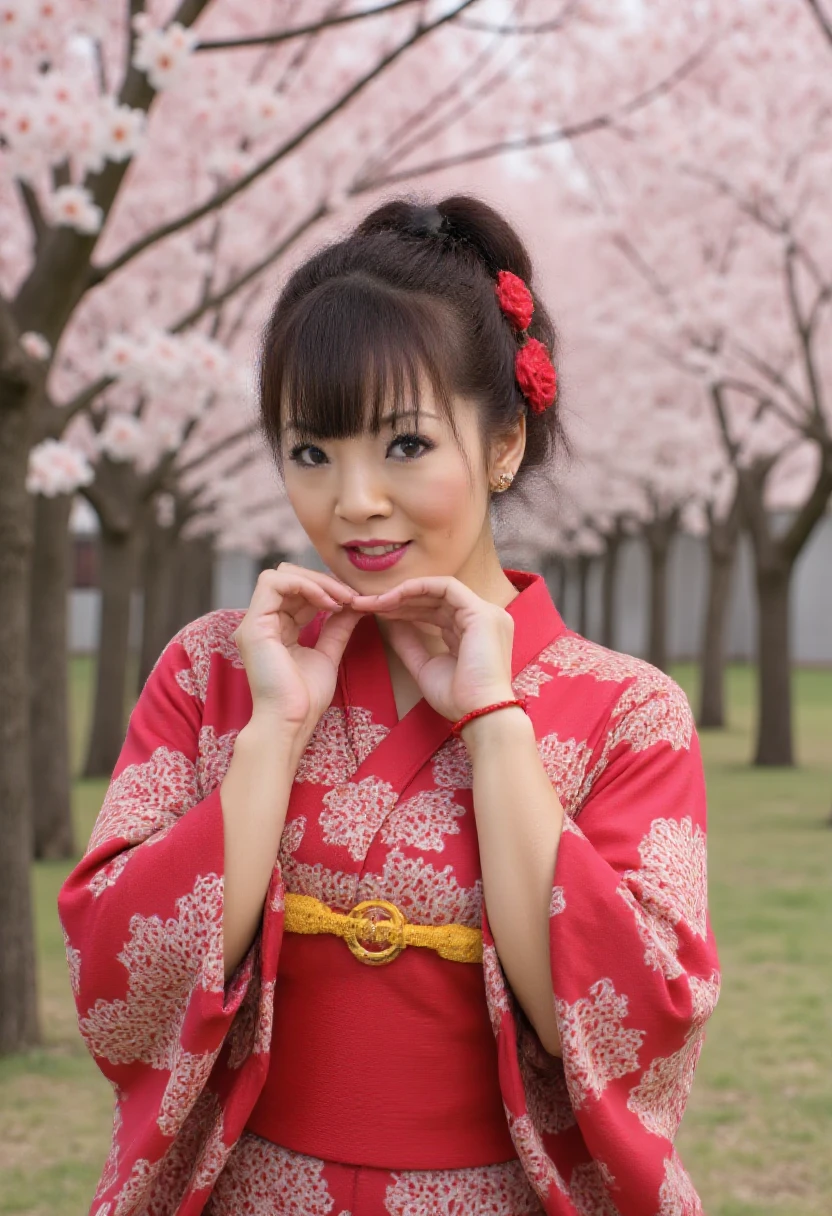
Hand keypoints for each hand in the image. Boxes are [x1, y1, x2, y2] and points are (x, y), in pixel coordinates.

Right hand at [233, 563, 361, 738]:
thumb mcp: (327, 654)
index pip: (297, 592)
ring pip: (280, 575)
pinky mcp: (253, 625)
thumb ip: (336, 628)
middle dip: (323, 581)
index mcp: (275, 629)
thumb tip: (355, 604)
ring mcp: (254, 622)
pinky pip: (274, 584)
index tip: (353, 601)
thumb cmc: (305, 698)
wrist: (291, 721)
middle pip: (288, 578)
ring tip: (341, 599)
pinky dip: (305, 586)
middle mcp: (261, 622)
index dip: (326, 589)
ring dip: (316, 581)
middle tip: (351, 596)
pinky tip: (328, 603)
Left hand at [350, 576, 515, 722]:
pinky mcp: (481, 612)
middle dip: (401, 600)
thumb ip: (409, 644)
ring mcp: (486, 613)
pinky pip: (445, 587)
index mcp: (475, 633)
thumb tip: (390, 623)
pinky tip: (392, 597)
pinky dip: (417, 588)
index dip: (406, 610)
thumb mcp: (425, 667)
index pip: (437, 612)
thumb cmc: (457, 699)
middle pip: (436, 600)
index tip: (378, 614)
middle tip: (368, 604)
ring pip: (438, 590)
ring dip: (404, 593)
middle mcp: (484, 619)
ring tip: (375, 602)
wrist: (478, 713)